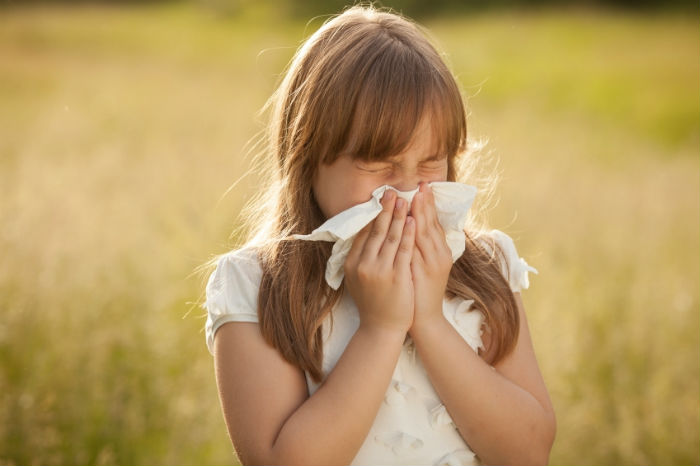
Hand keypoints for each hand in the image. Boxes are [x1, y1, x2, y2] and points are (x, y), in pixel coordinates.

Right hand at [344, 189, 415, 333]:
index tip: (379, 199)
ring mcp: (379, 271)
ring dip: (398, 216)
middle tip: (391, 191)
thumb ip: (358, 259)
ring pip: (390, 237)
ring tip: (405, 199)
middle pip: (375, 231)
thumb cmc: (372, 303)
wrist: (381, 328)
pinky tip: (413, 220)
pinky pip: (403, 250)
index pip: (362, 233)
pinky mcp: (396, 277)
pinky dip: (408, 233)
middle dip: (385, 209)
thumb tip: (362, 236)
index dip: (372, 214)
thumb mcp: (357, 280)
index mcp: (352, 263)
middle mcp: (363, 265)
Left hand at [409, 182, 452, 331]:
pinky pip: (419, 250)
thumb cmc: (420, 290)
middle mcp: (439, 255)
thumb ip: (418, 245)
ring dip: (422, 214)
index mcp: (440, 251)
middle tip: (422, 184)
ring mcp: (433, 264)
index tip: (424, 186)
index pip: (434, 222)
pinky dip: (416, 235)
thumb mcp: (423, 264)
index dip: (429, 204)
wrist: (424, 318)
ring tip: (417, 196)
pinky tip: (412, 222)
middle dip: (426, 203)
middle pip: (432, 224)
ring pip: (427, 234)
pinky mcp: (424, 273)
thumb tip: (410, 223)